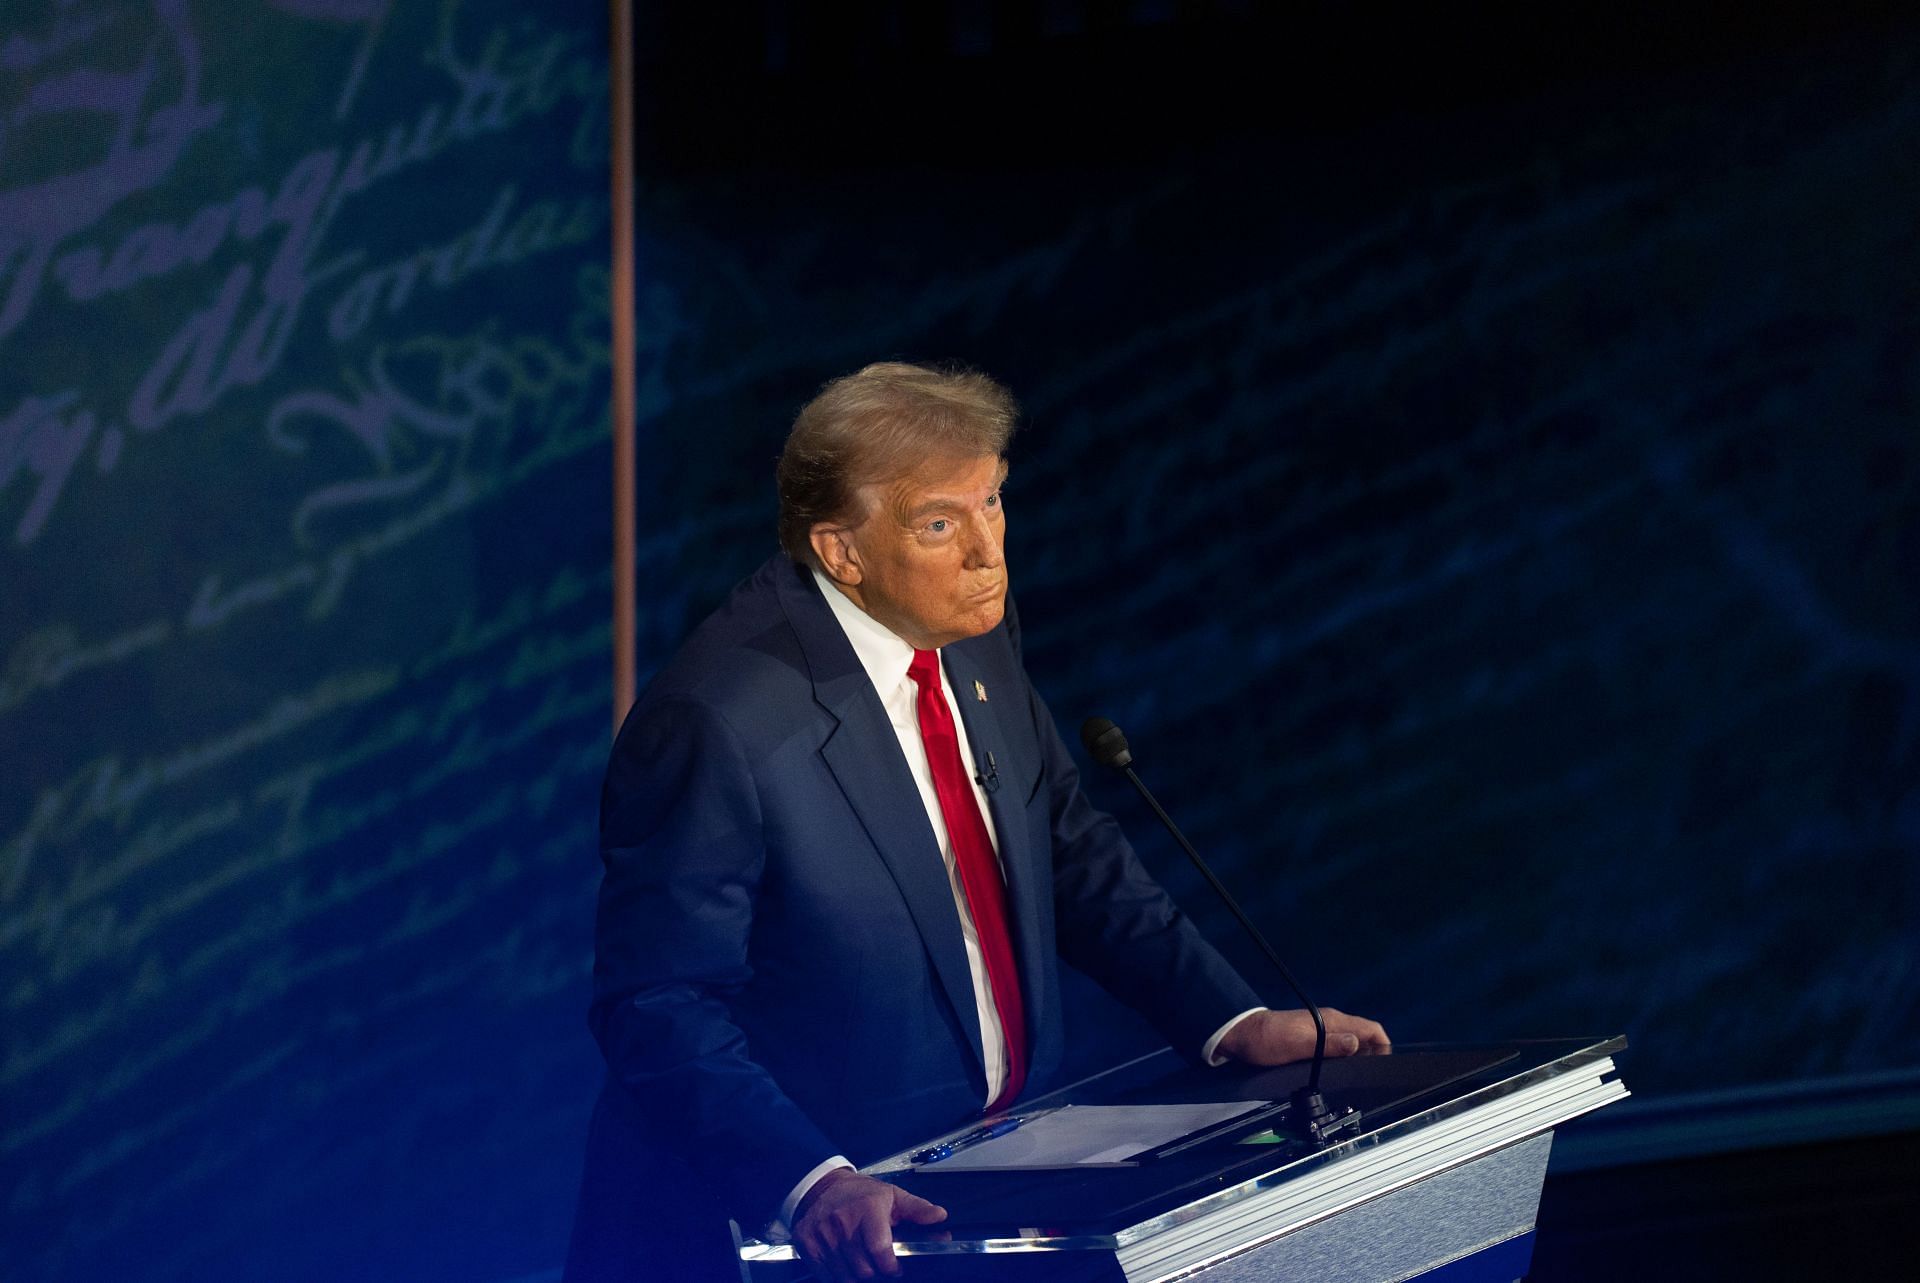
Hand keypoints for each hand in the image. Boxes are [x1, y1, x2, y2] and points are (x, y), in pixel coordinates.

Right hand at [792, 1168, 947, 1280]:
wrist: (821, 1187)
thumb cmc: (860, 1194)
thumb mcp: (891, 1195)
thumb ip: (917, 1208)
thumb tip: (940, 1216)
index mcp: (867, 1209)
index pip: (880, 1252)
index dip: (892, 1267)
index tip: (896, 1268)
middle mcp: (843, 1223)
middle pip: (865, 1270)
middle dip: (876, 1272)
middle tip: (879, 1264)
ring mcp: (823, 1236)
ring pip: (847, 1277)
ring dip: (858, 1276)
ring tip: (863, 1263)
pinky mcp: (807, 1246)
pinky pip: (828, 1276)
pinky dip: (839, 1276)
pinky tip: (845, 1263)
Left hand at [1215, 1007, 1389, 1065]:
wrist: (1242, 1035)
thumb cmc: (1268, 1040)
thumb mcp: (1298, 1045)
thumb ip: (1328, 1044)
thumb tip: (1357, 1044)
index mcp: (1333, 1021)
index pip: (1372, 1030)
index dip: (1384, 1047)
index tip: (1384, 1068)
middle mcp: (1332, 1023)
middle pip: (1364, 1039)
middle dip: (1372, 1057)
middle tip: (1369, 1080)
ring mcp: (1322, 1030)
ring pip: (1351, 1045)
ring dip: (1356, 1060)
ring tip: (1353, 1081)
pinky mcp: (1312, 1039)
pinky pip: (1336, 1049)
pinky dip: (1342, 1060)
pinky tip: (1336, 1075)